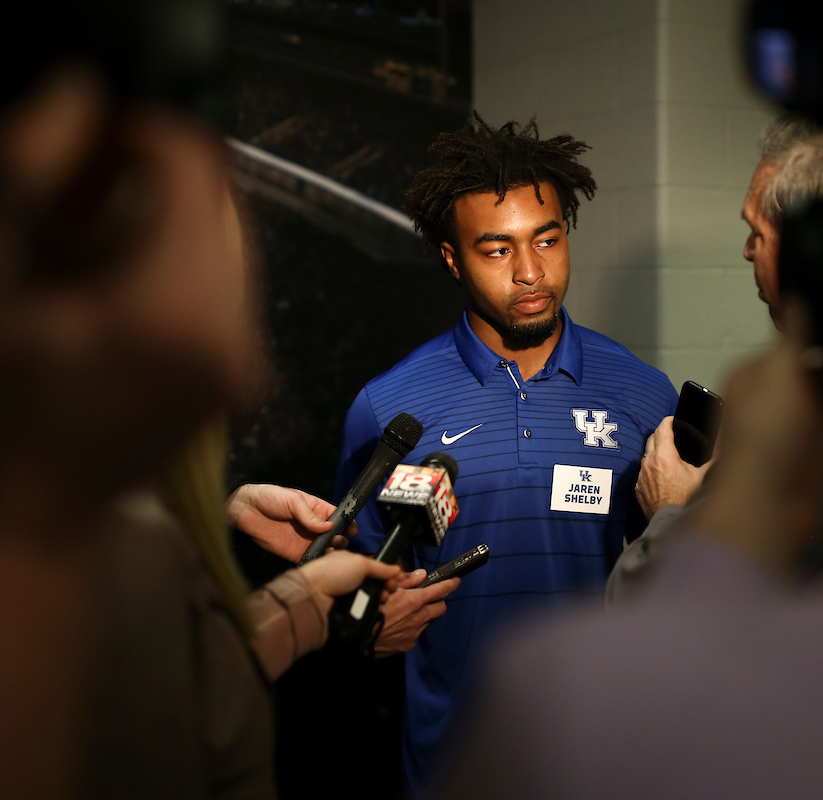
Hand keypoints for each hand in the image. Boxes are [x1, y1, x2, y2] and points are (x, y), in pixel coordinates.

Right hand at [0, 66, 260, 531]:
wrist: (38, 513)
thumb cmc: (7, 411)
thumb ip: (33, 181)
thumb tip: (78, 99)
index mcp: (178, 309)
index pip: (197, 171)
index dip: (142, 132)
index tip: (93, 136)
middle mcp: (235, 334)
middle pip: (219, 202)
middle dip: (153, 180)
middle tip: (81, 193)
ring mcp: (248, 359)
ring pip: (228, 241)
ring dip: (166, 221)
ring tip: (92, 243)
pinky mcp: (245, 373)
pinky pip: (228, 285)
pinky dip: (180, 265)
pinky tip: (120, 285)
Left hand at [227, 484, 356, 561]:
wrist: (244, 510)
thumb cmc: (269, 497)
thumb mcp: (293, 500)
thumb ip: (310, 515)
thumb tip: (329, 526)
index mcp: (317, 509)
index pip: (338, 516)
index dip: (348, 523)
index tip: (353, 529)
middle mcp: (314, 526)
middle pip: (336, 535)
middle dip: (341, 539)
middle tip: (338, 541)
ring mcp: (305, 540)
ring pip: (326, 549)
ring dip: (332, 552)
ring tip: (331, 552)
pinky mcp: (294, 553)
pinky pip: (310, 560)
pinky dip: (318, 562)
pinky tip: (321, 561)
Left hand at [295, 550, 401, 614]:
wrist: (313, 596)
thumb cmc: (332, 573)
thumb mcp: (360, 563)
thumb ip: (381, 567)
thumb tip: (397, 570)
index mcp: (350, 562)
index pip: (375, 567)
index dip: (387, 573)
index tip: (397, 578)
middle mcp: (349, 578)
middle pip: (375, 583)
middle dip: (387, 586)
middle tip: (390, 589)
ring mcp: (348, 594)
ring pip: (372, 597)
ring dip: (381, 597)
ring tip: (382, 599)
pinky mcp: (346, 609)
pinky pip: (364, 608)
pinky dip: (372, 608)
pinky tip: (376, 606)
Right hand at [372, 572, 460, 655]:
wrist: (359, 635)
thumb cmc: (370, 608)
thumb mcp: (386, 588)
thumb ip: (407, 581)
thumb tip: (421, 575)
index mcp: (415, 601)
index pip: (441, 590)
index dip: (450, 584)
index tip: (455, 581)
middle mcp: (419, 617)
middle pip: (441, 608)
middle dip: (438, 602)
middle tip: (429, 599)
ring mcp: (415, 632)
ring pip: (428, 621)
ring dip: (423, 615)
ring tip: (407, 613)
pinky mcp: (408, 644)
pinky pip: (416, 634)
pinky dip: (412, 628)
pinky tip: (399, 626)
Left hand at [636, 416, 711, 518]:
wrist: (670, 521)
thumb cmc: (686, 500)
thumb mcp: (702, 477)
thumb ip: (713, 460)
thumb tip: (723, 449)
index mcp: (664, 456)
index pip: (662, 429)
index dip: (668, 421)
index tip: (673, 420)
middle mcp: (649, 463)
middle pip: (651, 438)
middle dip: (661, 433)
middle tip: (671, 435)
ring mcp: (641, 475)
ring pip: (646, 455)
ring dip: (655, 452)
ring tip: (667, 456)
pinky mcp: (638, 486)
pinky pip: (642, 472)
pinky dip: (650, 469)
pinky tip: (661, 475)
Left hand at [695, 301, 822, 572]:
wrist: (767, 508)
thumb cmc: (770, 432)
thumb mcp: (780, 373)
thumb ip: (794, 336)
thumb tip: (795, 295)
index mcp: (753, 382)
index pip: (783, 350)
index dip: (811, 334)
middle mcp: (769, 410)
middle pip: (808, 379)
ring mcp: (792, 443)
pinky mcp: (813, 471)